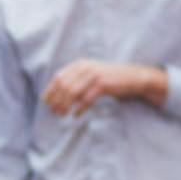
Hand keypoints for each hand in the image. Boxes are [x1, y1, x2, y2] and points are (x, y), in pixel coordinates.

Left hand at [41, 60, 166, 115]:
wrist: (134, 77)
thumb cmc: (110, 79)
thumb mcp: (91, 75)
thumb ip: (77, 80)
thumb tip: (58, 95)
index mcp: (80, 64)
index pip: (59, 77)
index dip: (50, 90)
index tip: (46, 102)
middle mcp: (85, 67)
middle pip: (63, 85)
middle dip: (56, 100)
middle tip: (54, 112)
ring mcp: (94, 75)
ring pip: (72, 92)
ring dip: (65, 105)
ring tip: (62, 115)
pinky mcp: (103, 84)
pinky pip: (86, 98)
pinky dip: (79, 108)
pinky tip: (75, 115)